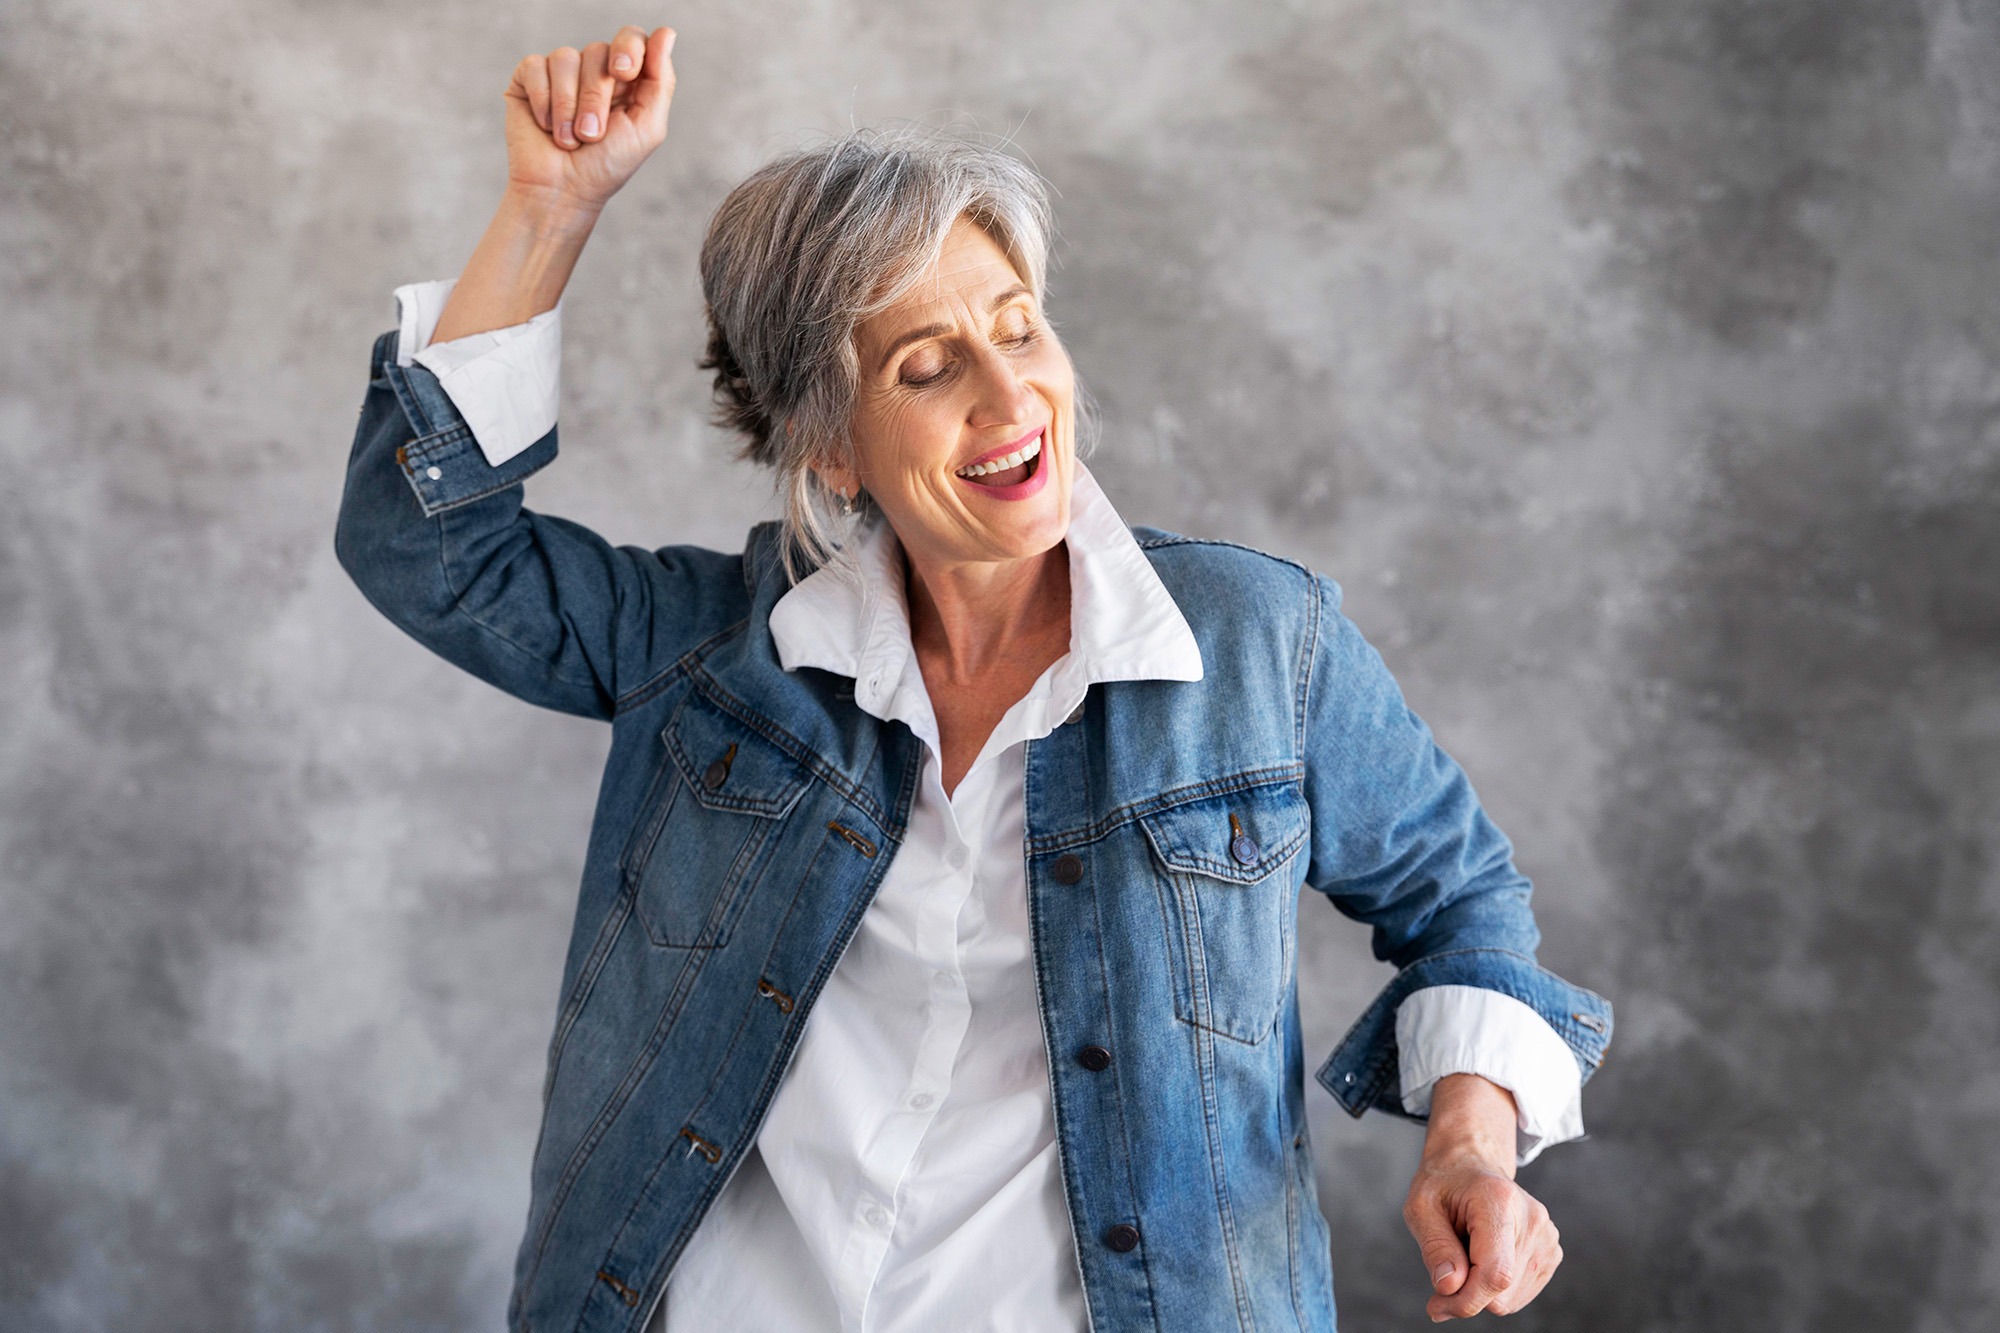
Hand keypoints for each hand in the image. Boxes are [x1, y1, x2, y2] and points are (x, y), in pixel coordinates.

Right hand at [502, 25, 676, 216]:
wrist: (563, 191)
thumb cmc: (606, 166)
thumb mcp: (647, 127)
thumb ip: (660, 80)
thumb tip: (666, 32)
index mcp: (625, 79)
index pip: (631, 38)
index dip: (628, 48)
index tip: (624, 73)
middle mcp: (593, 70)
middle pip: (598, 51)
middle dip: (596, 97)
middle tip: (592, 134)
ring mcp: (560, 73)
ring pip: (565, 58)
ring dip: (569, 106)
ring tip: (570, 139)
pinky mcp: (528, 79)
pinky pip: (535, 67)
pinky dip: (544, 102)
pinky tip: (546, 128)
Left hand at [1402, 1074, 1561, 1320]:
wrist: (1472, 1166)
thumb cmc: (1443, 1185)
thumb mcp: (1420, 1208)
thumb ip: (1435, 1247)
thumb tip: (1450, 1287)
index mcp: (1499, 1201)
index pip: (1496, 1273)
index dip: (1466, 1300)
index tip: (1436, 1306)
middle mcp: (1533, 1219)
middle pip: (1501, 1292)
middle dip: (1466, 1295)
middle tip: (1443, 1273)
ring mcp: (1548, 1238)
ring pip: (1510, 1299)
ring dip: (1480, 1291)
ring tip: (1466, 1253)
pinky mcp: (1551, 1253)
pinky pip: (1518, 1295)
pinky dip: (1494, 1289)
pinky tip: (1482, 1258)